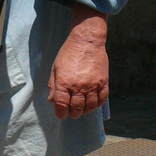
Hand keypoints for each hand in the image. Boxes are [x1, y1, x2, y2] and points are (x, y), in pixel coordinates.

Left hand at [48, 4, 108, 119]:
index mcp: (64, 82)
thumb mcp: (55, 68)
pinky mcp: (103, 82)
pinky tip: (93, 104)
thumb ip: (53, 85)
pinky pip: (102, 99)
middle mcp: (78, 86)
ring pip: (90, 106)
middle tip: (72, 113)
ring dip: (85, 111)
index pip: (61, 105)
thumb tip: (51, 100)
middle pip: (76, 108)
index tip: (61, 114)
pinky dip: (97, 104)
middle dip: (73, 114)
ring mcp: (92, 85)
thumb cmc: (68, 53)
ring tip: (82, 110)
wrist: (86, 41)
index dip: (61, 113)